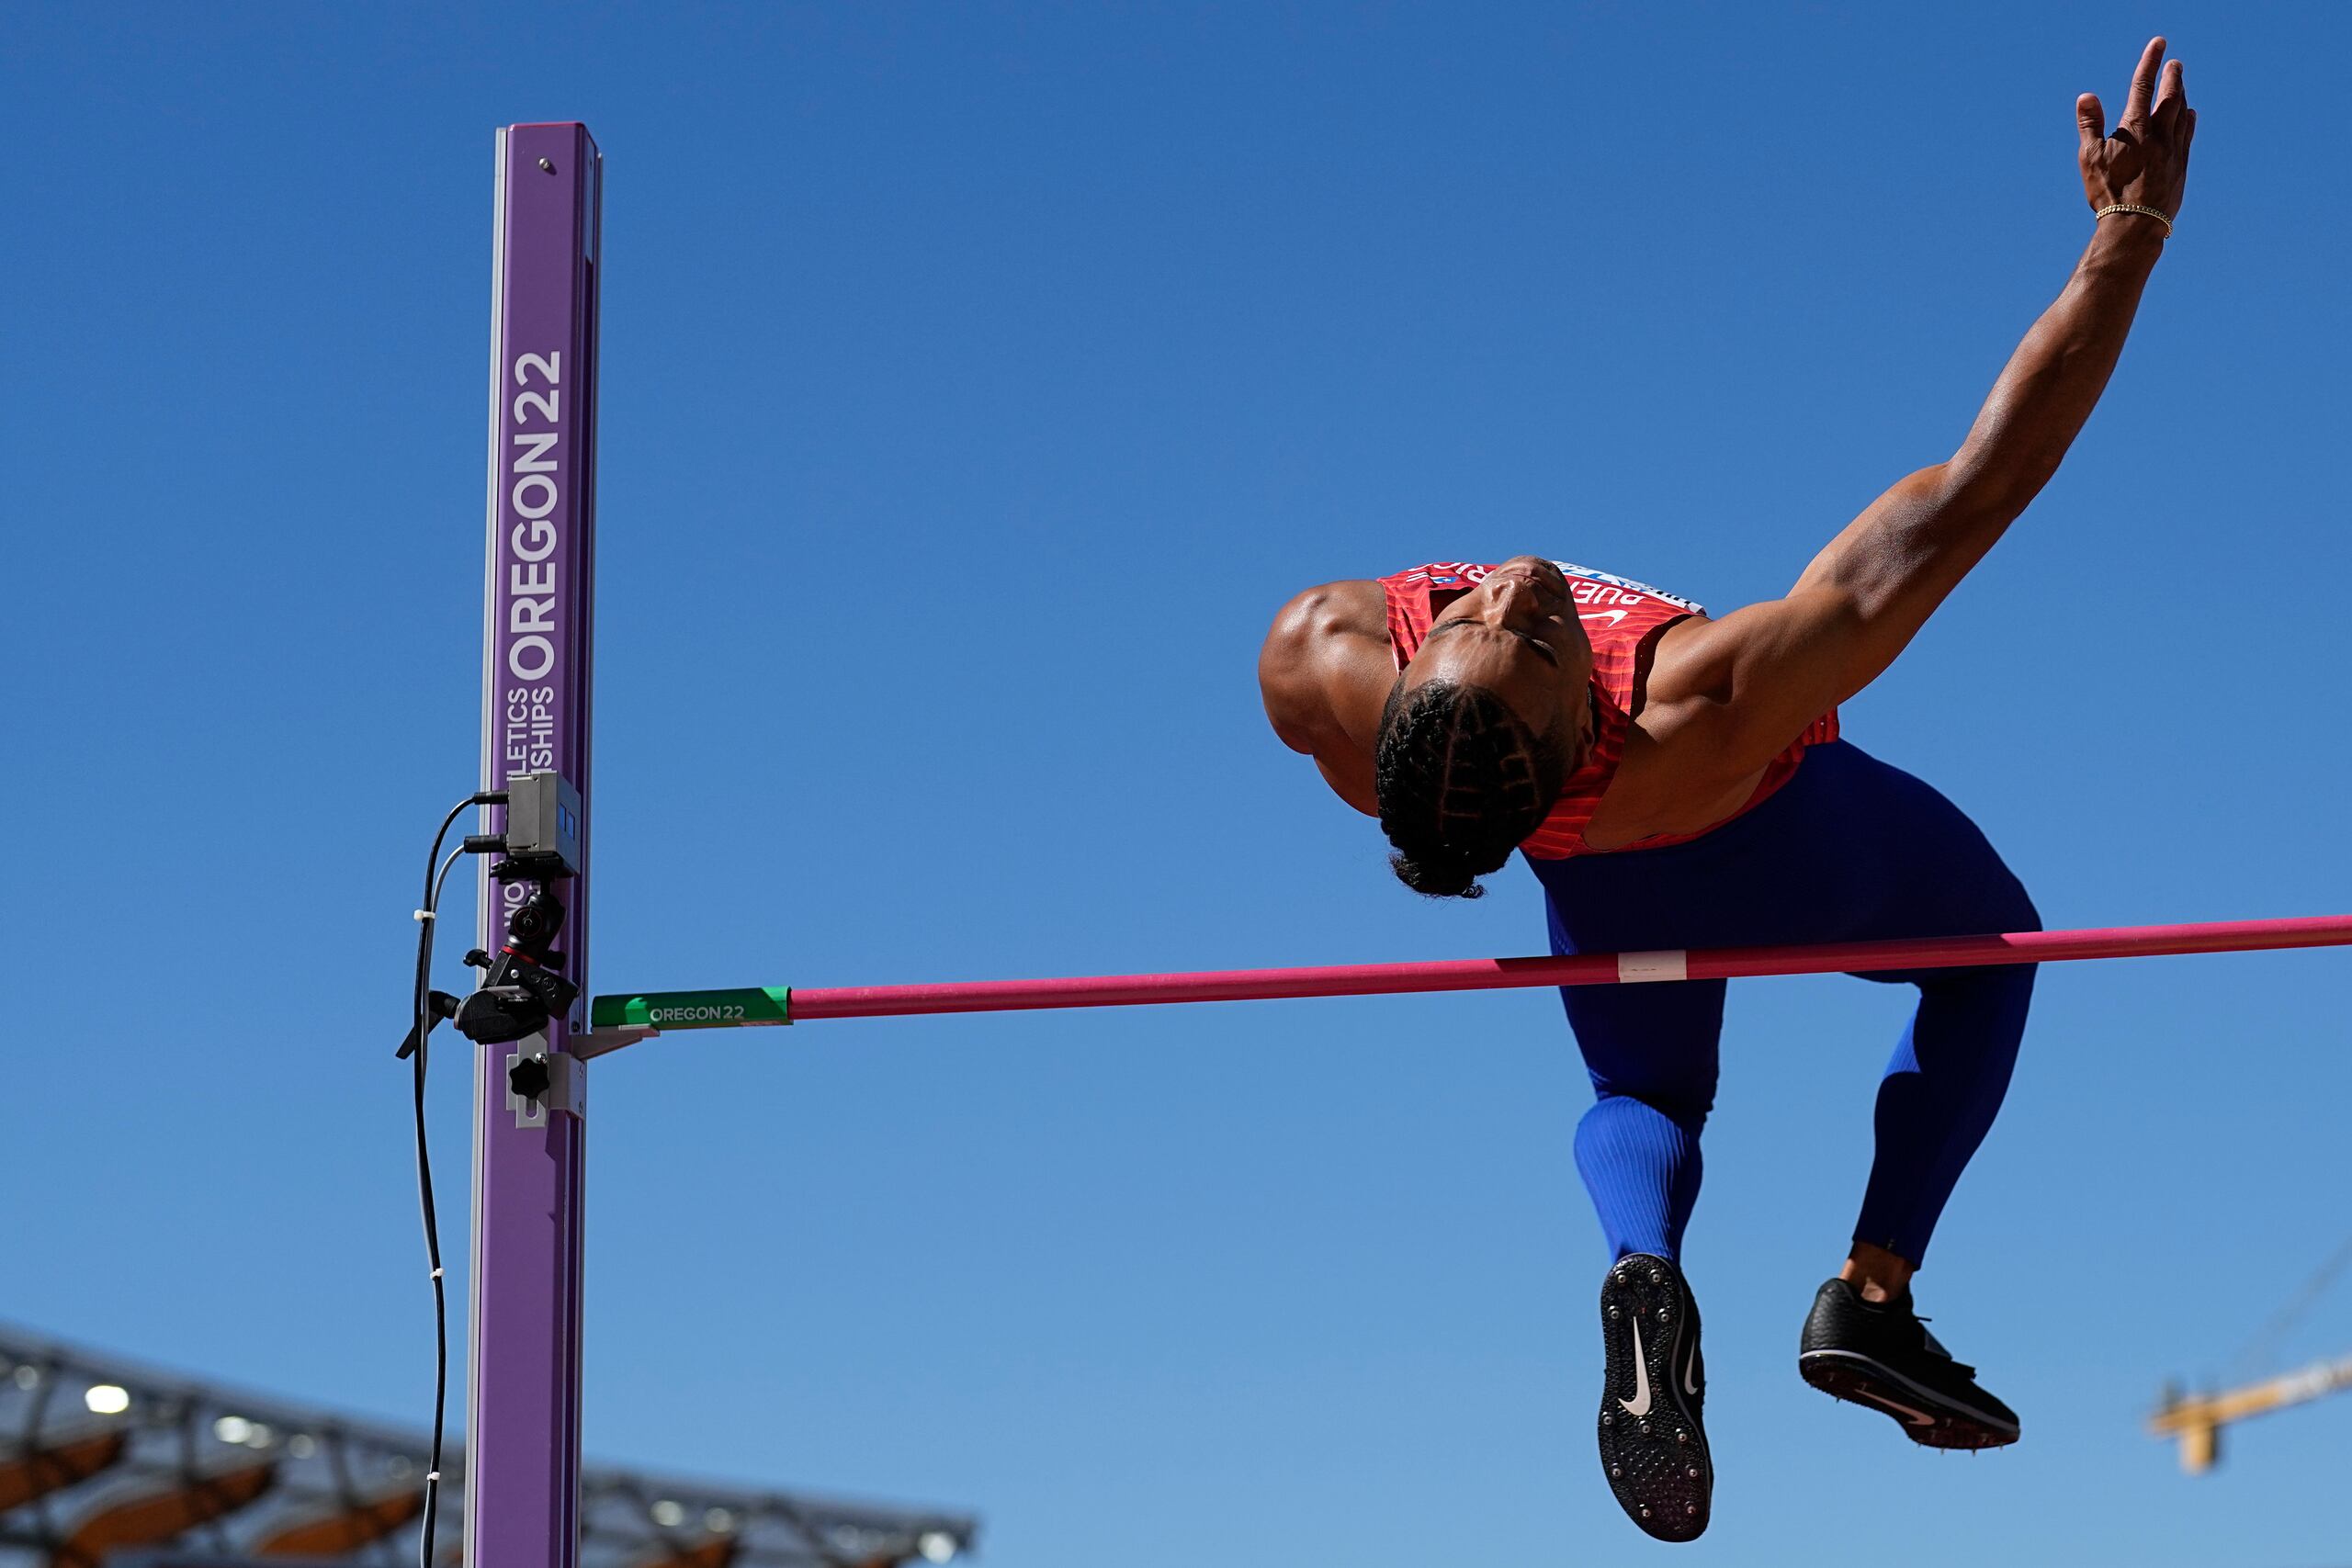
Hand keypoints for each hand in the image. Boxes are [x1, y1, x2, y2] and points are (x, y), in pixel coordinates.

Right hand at [2078, 37, 2194, 222]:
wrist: (2136, 224)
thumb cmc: (2108, 192)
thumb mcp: (2089, 158)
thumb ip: (2090, 125)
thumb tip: (2086, 97)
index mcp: (2135, 128)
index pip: (2143, 85)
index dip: (2151, 61)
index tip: (2159, 43)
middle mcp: (2159, 134)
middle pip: (2171, 95)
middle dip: (2173, 76)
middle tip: (2175, 63)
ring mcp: (2174, 148)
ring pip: (2182, 113)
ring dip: (2181, 95)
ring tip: (2180, 84)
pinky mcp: (2181, 165)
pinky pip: (2188, 134)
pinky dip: (2189, 119)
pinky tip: (2190, 114)